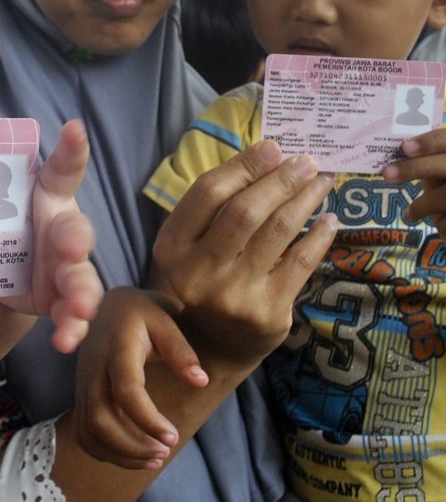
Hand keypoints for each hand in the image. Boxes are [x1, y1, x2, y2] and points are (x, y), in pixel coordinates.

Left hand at [0, 119, 101, 352]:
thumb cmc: (3, 226)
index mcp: (48, 199)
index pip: (61, 170)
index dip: (70, 151)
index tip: (72, 130)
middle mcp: (64, 231)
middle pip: (77, 232)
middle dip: (75, 240)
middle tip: (71, 247)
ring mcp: (67, 270)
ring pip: (82, 281)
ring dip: (82, 296)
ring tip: (79, 310)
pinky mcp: (59, 303)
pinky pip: (71, 318)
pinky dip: (71, 330)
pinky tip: (64, 341)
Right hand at [74, 286, 205, 469]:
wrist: (105, 306)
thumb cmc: (140, 314)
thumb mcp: (165, 321)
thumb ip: (181, 352)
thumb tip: (201, 382)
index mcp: (116, 349)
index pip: (126, 390)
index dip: (147, 419)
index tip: (173, 437)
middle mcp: (93, 369)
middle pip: (99, 418)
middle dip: (131, 445)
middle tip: (164, 453)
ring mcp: (82, 384)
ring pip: (89, 430)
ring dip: (119, 454)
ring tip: (154, 459)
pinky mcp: (80, 395)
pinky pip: (84, 432)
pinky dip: (104, 451)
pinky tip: (133, 455)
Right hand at [75, 141, 337, 470]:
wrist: (206, 352)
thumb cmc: (197, 287)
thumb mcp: (184, 250)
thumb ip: (209, 212)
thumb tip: (263, 159)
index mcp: (171, 249)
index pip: (207, 193)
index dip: (243, 166)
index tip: (272, 149)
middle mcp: (198, 272)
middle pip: (244, 210)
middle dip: (280, 179)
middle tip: (305, 161)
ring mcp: (233, 295)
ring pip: (277, 232)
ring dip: (305, 199)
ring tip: (321, 182)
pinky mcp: (267, 313)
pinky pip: (301, 264)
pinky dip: (319, 237)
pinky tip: (329, 221)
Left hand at [382, 129, 445, 235]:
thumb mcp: (443, 173)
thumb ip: (429, 164)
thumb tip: (394, 156)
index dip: (430, 142)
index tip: (405, 147)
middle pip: (445, 165)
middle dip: (415, 168)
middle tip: (387, 174)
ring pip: (444, 197)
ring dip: (422, 205)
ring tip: (410, 213)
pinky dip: (442, 224)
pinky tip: (444, 224)